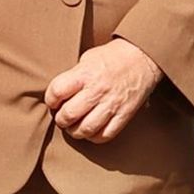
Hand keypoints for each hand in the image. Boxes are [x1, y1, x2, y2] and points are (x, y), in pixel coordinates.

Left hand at [43, 37, 165, 142]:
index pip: (57, 92)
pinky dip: (94, 137)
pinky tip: (91, 131)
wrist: (142, 57)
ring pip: (86, 129)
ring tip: (74, 127)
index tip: (53, 101)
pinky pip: (106, 135)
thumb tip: (59, 95)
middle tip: (62, 118)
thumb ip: (73, 77)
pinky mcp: (124, 114)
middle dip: (61, 120)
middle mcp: (97, 90)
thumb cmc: (112, 57)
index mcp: (85, 73)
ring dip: (75, 132)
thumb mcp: (87, 59)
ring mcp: (112, 104)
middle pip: (69, 114)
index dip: (50, 100)